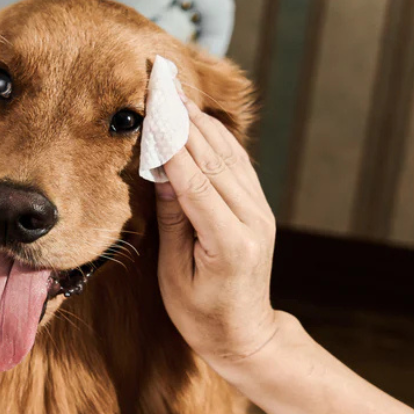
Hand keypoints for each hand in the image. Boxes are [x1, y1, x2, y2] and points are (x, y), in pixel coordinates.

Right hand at [155, 99, 278, 369]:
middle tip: (160, 80)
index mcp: (229, 242)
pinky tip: (199, 118)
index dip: (171, 141)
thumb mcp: (175, 276)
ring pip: (227, 154)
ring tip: (174, 89)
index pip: (194, 181)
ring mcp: (260, 211)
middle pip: (213, 157)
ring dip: (199, 119)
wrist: (245, 334)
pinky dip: (216, 136)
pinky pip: (238, 163)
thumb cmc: (202, 315)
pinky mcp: (259, 207)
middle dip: (183, 117)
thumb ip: (173, 221)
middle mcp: (252, 220)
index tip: (153, 105)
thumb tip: (163, 171)